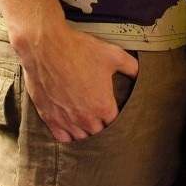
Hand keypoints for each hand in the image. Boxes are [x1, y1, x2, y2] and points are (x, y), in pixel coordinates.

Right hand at [9, 18, 139, 141]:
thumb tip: (141, 73)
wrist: (44, 45)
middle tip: (101, 118)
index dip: (116, 119)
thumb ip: (132, 67)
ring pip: (82, 139)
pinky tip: (70, 130)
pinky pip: (62, 138)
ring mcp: (66, 119)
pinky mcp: (49, 117)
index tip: (113, 113)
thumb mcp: (112, 54)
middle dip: (102, 127)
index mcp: (103, 106)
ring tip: (87, 126)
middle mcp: (86, 118)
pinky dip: (68, 137)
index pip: (116, 125)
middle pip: (100, 134)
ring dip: (86, 134)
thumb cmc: (78, 49)